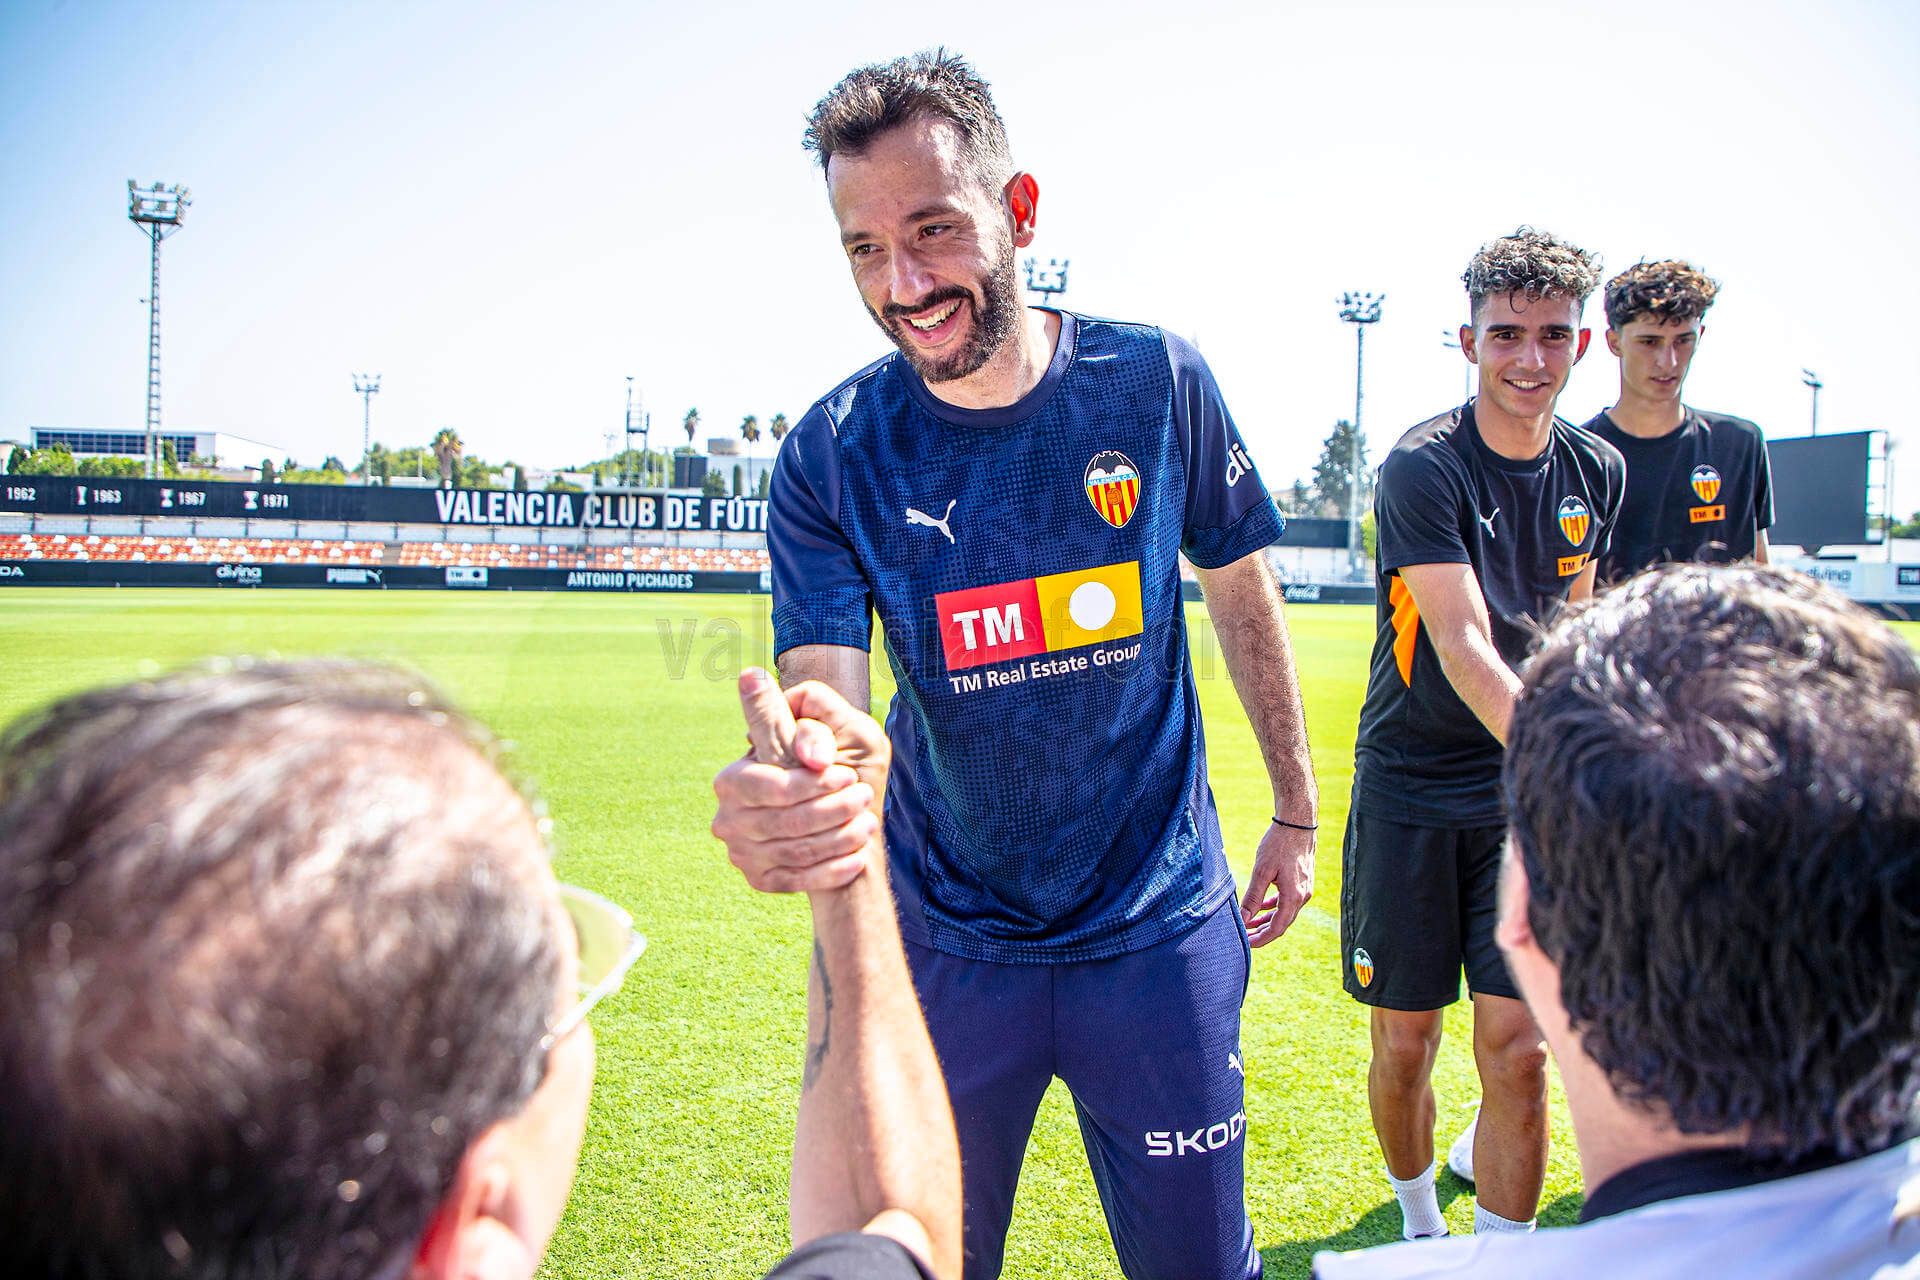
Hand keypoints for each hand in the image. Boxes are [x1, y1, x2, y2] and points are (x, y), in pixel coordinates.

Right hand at [711, 668, 890, 893]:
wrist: (834, 816)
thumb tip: (752, 676)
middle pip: (786, 821)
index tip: (845, 773)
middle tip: (864, 796)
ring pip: (796, 851)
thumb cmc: (830, 761)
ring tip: (867, 823)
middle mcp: (727, 819)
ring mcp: (742, 854)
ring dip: (839, 838)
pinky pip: (798, 880)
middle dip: (832, 810)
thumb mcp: (821, 732)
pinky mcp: (760, 879)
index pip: (771, 785)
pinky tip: (856, 857)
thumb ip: (789, 715)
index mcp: (731, 779)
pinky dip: (831, 870)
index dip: (811, 782)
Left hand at [1241, 821, 1313, 946]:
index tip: (1246, 943)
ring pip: (1284, 912)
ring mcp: (1304, 889)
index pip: (1277, 928)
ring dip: (1267, 919)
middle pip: (1282, 923)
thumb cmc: (1279, 844)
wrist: (1298, 823)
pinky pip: (1287, 901)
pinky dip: (1274, 907)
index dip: (1261, 939)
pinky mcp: (1302, 881)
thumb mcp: (1262, 871)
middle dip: (1262, 932)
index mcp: (1294, 897)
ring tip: (1249, 923)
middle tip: (1244, 937)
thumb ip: (1253, 897)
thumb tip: (1243, 918)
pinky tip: (1261, 907)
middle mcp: (1303, 896)